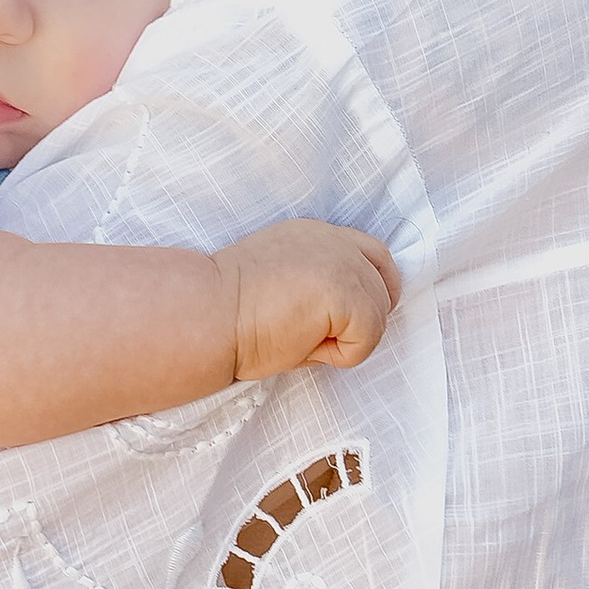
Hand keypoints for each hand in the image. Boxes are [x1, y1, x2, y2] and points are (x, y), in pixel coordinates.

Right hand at [217, 219, 401, 379]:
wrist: (204, 316)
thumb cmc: (226, 313)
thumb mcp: (281, 284)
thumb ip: (318, 286)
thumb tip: (347, 320)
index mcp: (313, 234)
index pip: (371, 255)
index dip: (369, 291)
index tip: (343, 319)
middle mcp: (333, 239)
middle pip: (385, 283)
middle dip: (365, 318)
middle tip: (325, 339)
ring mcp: (342, 263)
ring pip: (379, 315)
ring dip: (347, 340)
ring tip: (300, 339)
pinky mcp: (346, 292)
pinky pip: (368, 337)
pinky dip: (342, 354)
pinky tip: (302, 345)